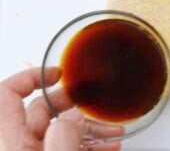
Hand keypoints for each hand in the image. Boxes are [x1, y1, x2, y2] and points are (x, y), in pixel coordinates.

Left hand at [0, 67, 123, 150]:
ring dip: (88, 128)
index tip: (57, 73)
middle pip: (41, 111)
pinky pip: (66, 146)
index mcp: (10, 140)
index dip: (31, 77)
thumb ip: (64, 137)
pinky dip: (88, 144)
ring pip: (58, 131)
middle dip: (73, 104)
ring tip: (113, 131)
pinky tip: (107, 146)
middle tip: (92, 102)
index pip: (8, 93)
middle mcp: (17, 145)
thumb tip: (74, 117)